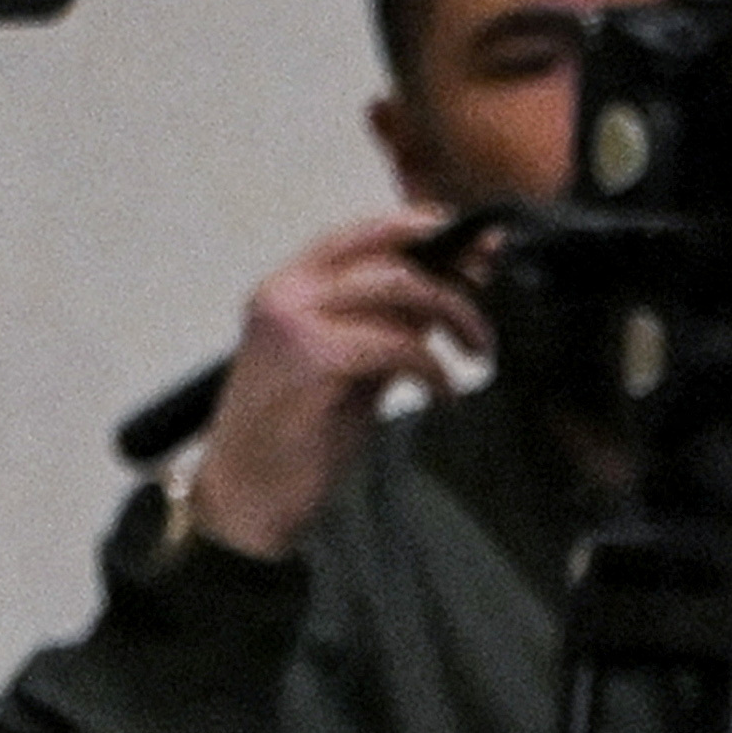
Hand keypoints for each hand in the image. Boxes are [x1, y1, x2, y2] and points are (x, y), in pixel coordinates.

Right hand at [179, 209, 481, 561]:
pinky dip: (435, 368)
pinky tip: (445, 395)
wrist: (247, 501)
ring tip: (476, 352)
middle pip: (390, 258)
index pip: (362, 234)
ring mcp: (295, 322)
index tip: (473, 246)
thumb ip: (389, 324)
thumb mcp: (352, 369)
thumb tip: (447, 291)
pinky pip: (398, 344)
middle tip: (484, 322)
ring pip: (400, 289)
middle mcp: (286, 293)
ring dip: (454, 316)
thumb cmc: (295, 441)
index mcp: (287, 288)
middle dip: (453, 282)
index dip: (421, 231)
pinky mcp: (313, 359)